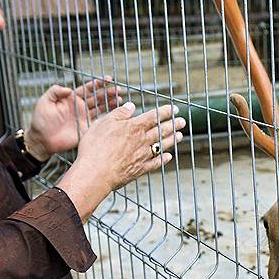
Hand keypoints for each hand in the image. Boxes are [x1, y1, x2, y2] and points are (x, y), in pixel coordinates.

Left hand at [24, 77, 123, 160]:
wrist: (41, 140)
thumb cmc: (40, 120)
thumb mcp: (44, 101)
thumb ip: (55, 91)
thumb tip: (69, 88)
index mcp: (71, 98)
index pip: (88, 88)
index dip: (98, 83)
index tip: (108, 79)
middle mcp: (80, 107)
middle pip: (98, 97)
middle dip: (108, 93)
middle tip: (118, 90)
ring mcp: (84, 118)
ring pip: (101, 108)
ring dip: (111, 103)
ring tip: (120, 99)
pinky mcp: (87, 129)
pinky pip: (100, 122)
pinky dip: (108, 117)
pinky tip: (116, 113)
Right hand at [56, 102, 185, 220]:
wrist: (95, 173)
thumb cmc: (95, 147)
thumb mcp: (103, 123)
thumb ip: (119, 114)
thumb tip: (131, 106)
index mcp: (134, 127)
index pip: (154, 117)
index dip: (165, 112)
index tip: (174, 109)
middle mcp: (142, 141)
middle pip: (161, 131)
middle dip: (173, 125)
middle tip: (182, 122)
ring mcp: (142, 156)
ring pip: (161, 146)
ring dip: (172, 140)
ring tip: (180, 136)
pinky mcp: (139, 169)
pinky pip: (155, 163)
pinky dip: (163, 160)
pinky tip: (168, 157)